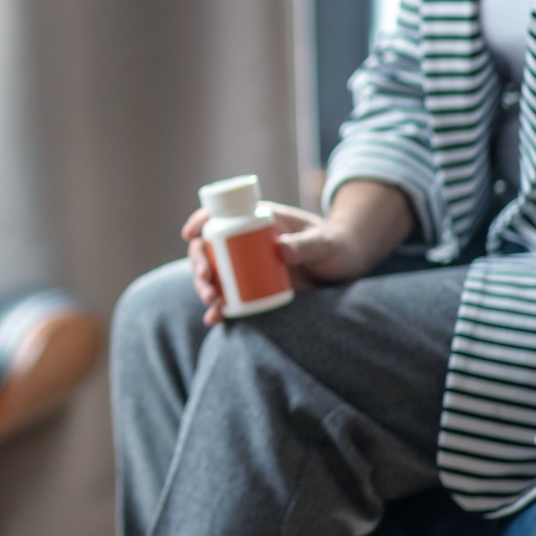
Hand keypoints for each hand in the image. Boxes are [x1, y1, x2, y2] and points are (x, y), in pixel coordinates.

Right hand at [183, 202, 373, 324]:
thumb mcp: (324, 242)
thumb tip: (280, 250)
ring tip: (211, 304)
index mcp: (257, 220)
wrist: (346, 265)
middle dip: (200, 265)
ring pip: (216, 274)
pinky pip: (231, 296)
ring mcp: (248, 265)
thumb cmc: (336, 245)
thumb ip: (306, 244)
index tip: (190, 235)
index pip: (220, 215)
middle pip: (209, 249)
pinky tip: (214, 320)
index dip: (201, 222)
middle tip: (206, 281)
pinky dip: (220, 308)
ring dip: (206, 288)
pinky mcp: (255, 287)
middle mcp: (246, 241)